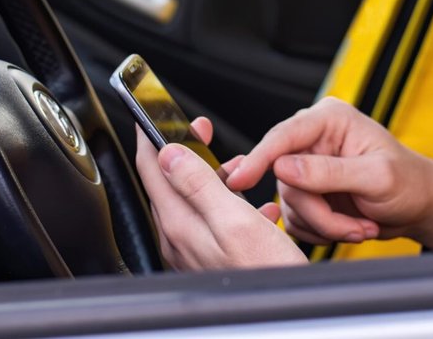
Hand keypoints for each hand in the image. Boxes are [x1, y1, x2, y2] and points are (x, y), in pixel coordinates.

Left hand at [133, 117, 305, 271]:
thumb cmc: (265, 275)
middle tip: (200, 131)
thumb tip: (169, 154)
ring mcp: (193, 251)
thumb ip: (199, 185)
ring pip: (193, 200)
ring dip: (212, 176)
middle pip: (170, 182)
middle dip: (184, 150)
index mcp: (181, 224)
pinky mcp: (209, 259)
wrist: (281, 317)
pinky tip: (253, 206)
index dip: (153, 136)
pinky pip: (211, 221)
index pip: (152, 169)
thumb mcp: (234, 220)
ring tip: (236, 166)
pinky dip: (229, 203)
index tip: (152, 114)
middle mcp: (180, 239)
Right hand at [223, 98, 432, 251]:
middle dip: (319, 211)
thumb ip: (328, 172)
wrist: (421, 206)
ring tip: (359, 226)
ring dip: (325, 224)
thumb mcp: (375, 177)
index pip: (284, 136)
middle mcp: (314, 140)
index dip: (259, 158)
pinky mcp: (309, 193)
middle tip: (353, 226)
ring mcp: (309, 168)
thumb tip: (282, 166)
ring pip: (290, 204)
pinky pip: (296, 219)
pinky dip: (321, 231)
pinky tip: (349, 226)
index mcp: (330, 120)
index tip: (238, 180)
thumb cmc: (409, 182)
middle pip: (285, 178)